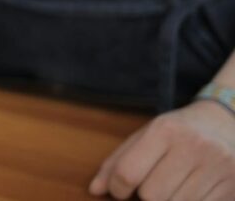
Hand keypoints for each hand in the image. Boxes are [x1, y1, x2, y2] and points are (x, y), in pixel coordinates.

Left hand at [89, 100, 234, 199]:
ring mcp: (216, 166)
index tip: (119, 190)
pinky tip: (189, 191)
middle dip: (145, 196)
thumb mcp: (146, 135)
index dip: (117, 189)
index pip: (127, 172)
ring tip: (171, 187)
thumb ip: (118, 161)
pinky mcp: (232, 185)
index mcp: (165, 130)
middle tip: (150, 186)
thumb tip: (94, 190)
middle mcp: (193, 146)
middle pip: (152, 196)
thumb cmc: (179, 131)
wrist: (228, 122)